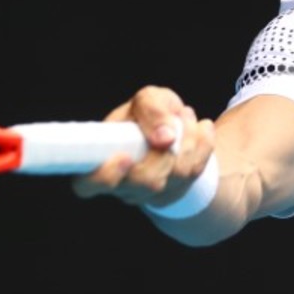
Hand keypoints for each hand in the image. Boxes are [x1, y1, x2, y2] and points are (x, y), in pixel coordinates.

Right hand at [72, 85, 214, 208]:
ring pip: (177, 175)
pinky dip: (205, 143)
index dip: (105, 175)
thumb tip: (165, 137)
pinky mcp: (178, 192)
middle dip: (167, 147)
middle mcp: (123, 185)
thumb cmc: (149, 115)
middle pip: (146, 181)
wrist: (172, 133)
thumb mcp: (147, 100)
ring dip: (189, 138)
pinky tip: (202, 128)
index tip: (125, 158)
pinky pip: (198, 170)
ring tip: (187, 117)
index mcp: (100, 160)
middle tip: (175, 120)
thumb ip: (150, 109)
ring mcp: (151, 194)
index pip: (88, 184)